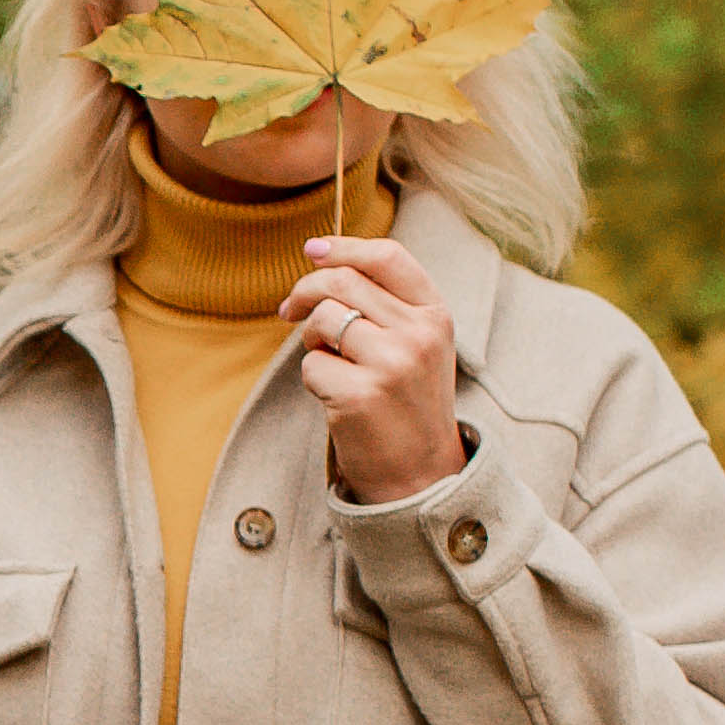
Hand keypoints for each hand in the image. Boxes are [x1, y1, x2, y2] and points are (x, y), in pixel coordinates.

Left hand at [282, 228, 462, 502]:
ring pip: (324, 319)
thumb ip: (386, 306)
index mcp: (436, 316)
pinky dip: (313, 379)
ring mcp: (391, 364)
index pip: (388, 257)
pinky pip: (310, 365)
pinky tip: (335, 398)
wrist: (420, 477)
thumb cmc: (407, 407)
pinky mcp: (359, 395)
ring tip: (329, 363)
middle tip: (289, 309)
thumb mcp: (417, 347)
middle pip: (344, 282)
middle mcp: (418, 334)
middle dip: (306, 290)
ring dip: (311, 338)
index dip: (344, 246)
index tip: (312, 250)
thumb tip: (322, 262)